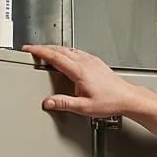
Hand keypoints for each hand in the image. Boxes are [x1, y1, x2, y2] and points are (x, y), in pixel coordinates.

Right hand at [22, 44, 156, 138]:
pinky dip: (66, 52)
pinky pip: (77, 52)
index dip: (39, 51)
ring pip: (69, 49)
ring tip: (46, 52)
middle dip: (44, 48)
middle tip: (33, 50)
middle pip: (60, 49)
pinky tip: (66, 57)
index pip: (54, 56)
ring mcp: (91, 60)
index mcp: (79, 71)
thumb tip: (48, 102)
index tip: (29, 49)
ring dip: (55, 49)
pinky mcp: (96, 62)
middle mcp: (85, 62)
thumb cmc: (110, 102)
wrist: (127, 98)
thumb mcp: (84, 107)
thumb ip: (64, 103)